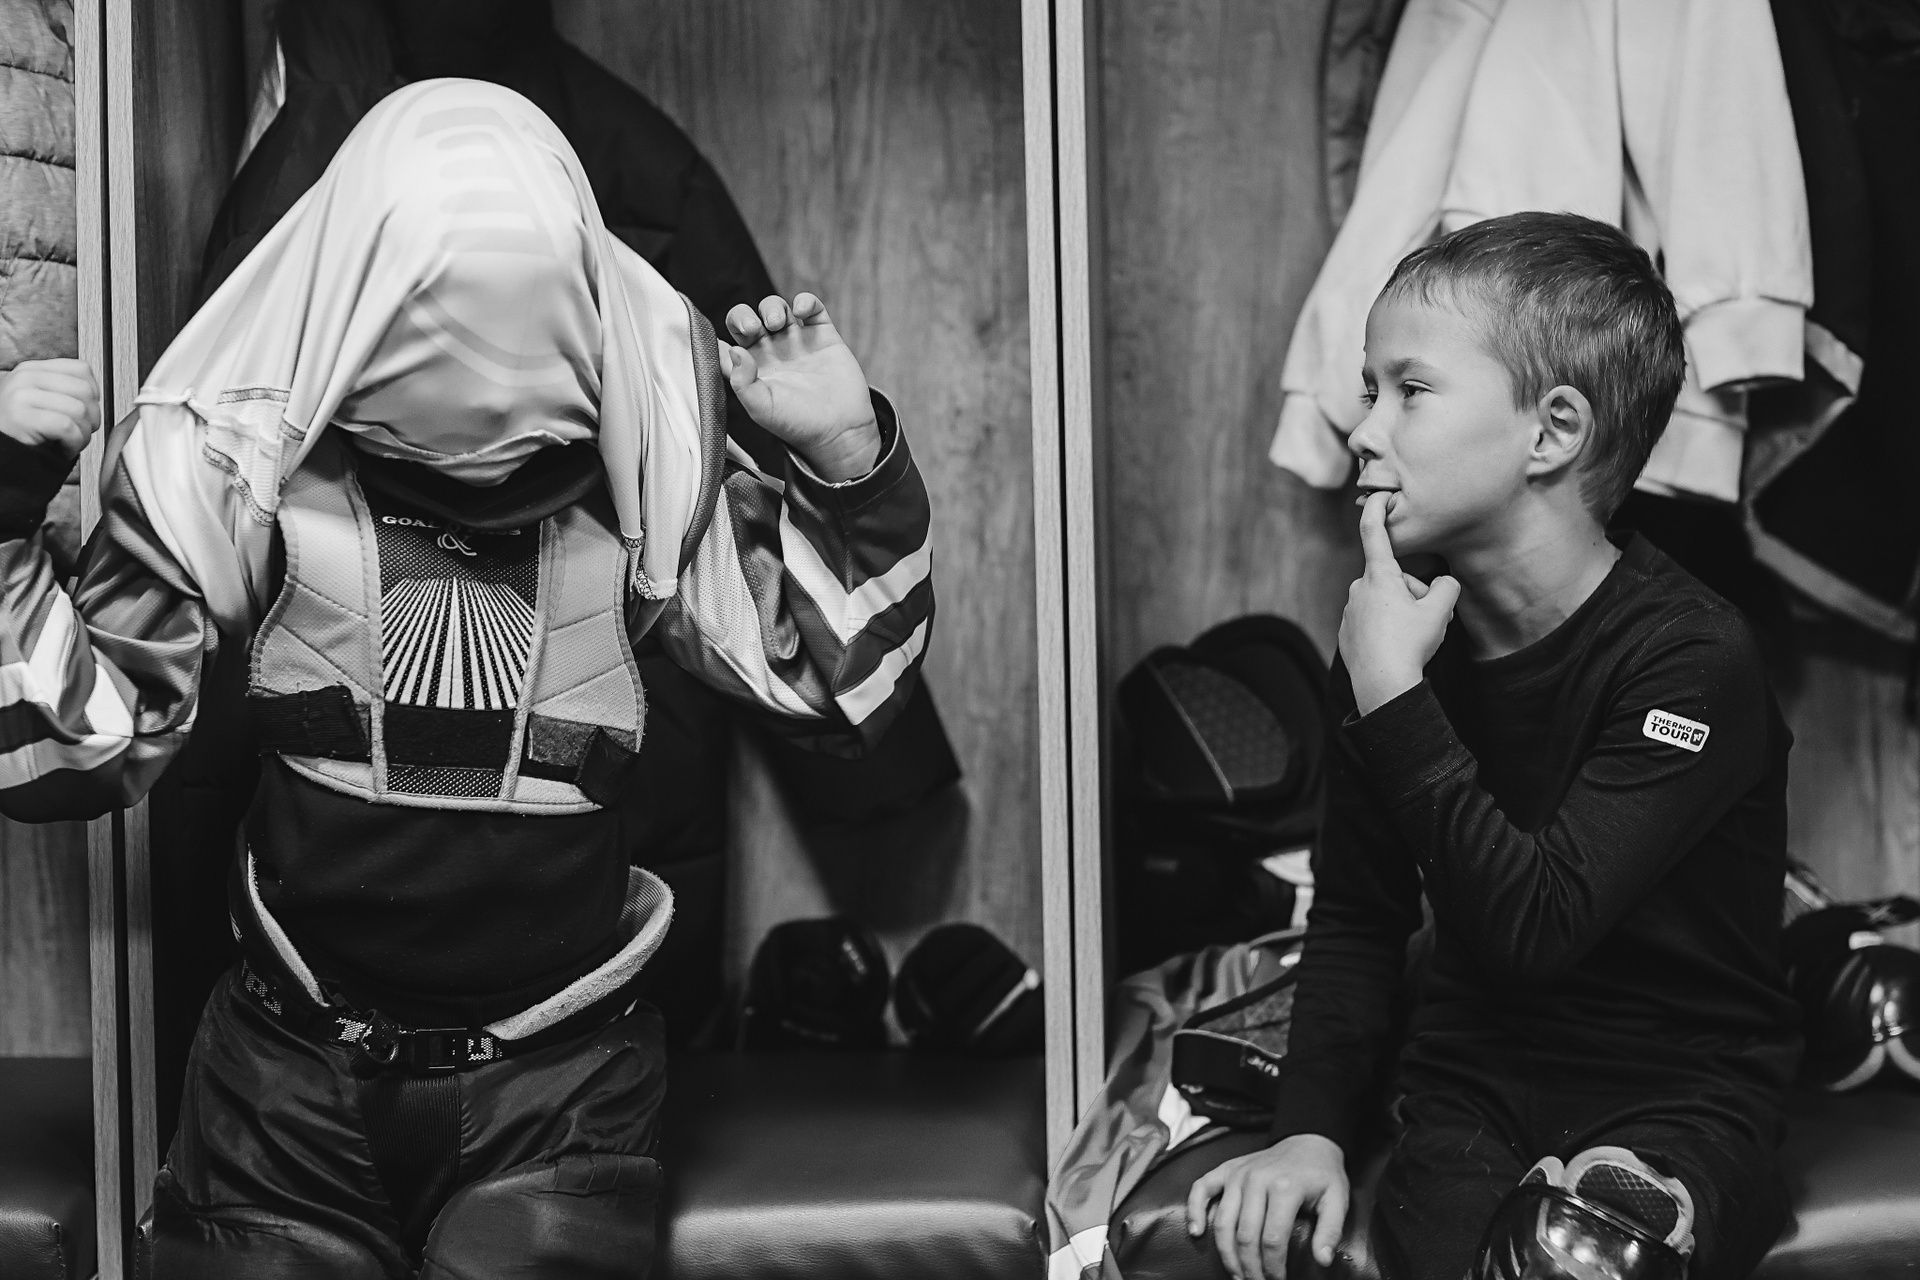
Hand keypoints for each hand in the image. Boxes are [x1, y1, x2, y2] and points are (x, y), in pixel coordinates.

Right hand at [0, 359, 100, 459]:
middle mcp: (25, 378)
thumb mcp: (41, 401)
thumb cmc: (23, 432)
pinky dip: (74, 443)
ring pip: (79, 409)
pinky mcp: (22, 418)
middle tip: (81, 431)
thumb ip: (63, 390)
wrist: (0, 451)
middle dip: (92, 416)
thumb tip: (96, 395)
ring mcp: (21, 396)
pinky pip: (67, 427)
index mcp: (32, 370)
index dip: (94, 393)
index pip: (81, 369)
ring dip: (84, 433)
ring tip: (70, 442)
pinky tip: (63, 449)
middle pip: (84, 390)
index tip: (87, 410)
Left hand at [721, 293, 879, 481]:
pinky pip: (811, 307)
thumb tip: (734, 350)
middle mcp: (771, 353)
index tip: (728, 344)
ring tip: (778, 323)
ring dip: (772, 307)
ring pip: (775, 308)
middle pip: (746, 319)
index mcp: (751, 370)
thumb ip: (741, 381)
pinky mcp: (822, 335)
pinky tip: (801, 310)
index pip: (726, 344)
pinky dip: (805, 301)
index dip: (719, 338)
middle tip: (753, 328)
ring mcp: (796, 342)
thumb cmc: (798, 424)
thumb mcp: (761, 407)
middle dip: (744, 316)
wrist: (839, 430)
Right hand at [1186, 1135, 1349, 1278]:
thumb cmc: (1322, 1175)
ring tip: (1236, 1274)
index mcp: (1284, 1187)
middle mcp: (1256, 1179)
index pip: (1273, 1239)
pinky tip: (1196, 1232)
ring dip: (1226, 1253)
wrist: (1308, 1141)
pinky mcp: (1227, 1169)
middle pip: (1245, 1235)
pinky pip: (1202, 1188)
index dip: (1273, 1267)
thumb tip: (1323, 1260)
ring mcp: (1238, 1174)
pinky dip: (1195, 1210)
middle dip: (1250, 1267)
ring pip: (1223, 1221)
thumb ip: (1331, 1231)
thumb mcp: (1337, 1200)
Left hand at [1338, 491, 1459, 715]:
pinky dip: (1386, 629)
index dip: (1377, 509)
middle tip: (1427, 618)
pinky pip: (1373, 621)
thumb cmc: (1410, 645)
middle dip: (1414, 591)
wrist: (1383, 686)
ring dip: (1401, 611)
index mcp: (1379, 577)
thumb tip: (1444, 584)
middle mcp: (1359, 589)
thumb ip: (1448, 588)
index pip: (1374, 532)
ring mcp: (1350, 611)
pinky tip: (1395, 648)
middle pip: (1393, 578)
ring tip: (1411, 638)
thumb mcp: (1440, 612)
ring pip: (1384, 601)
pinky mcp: (1347, 632)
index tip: (1380, 495)